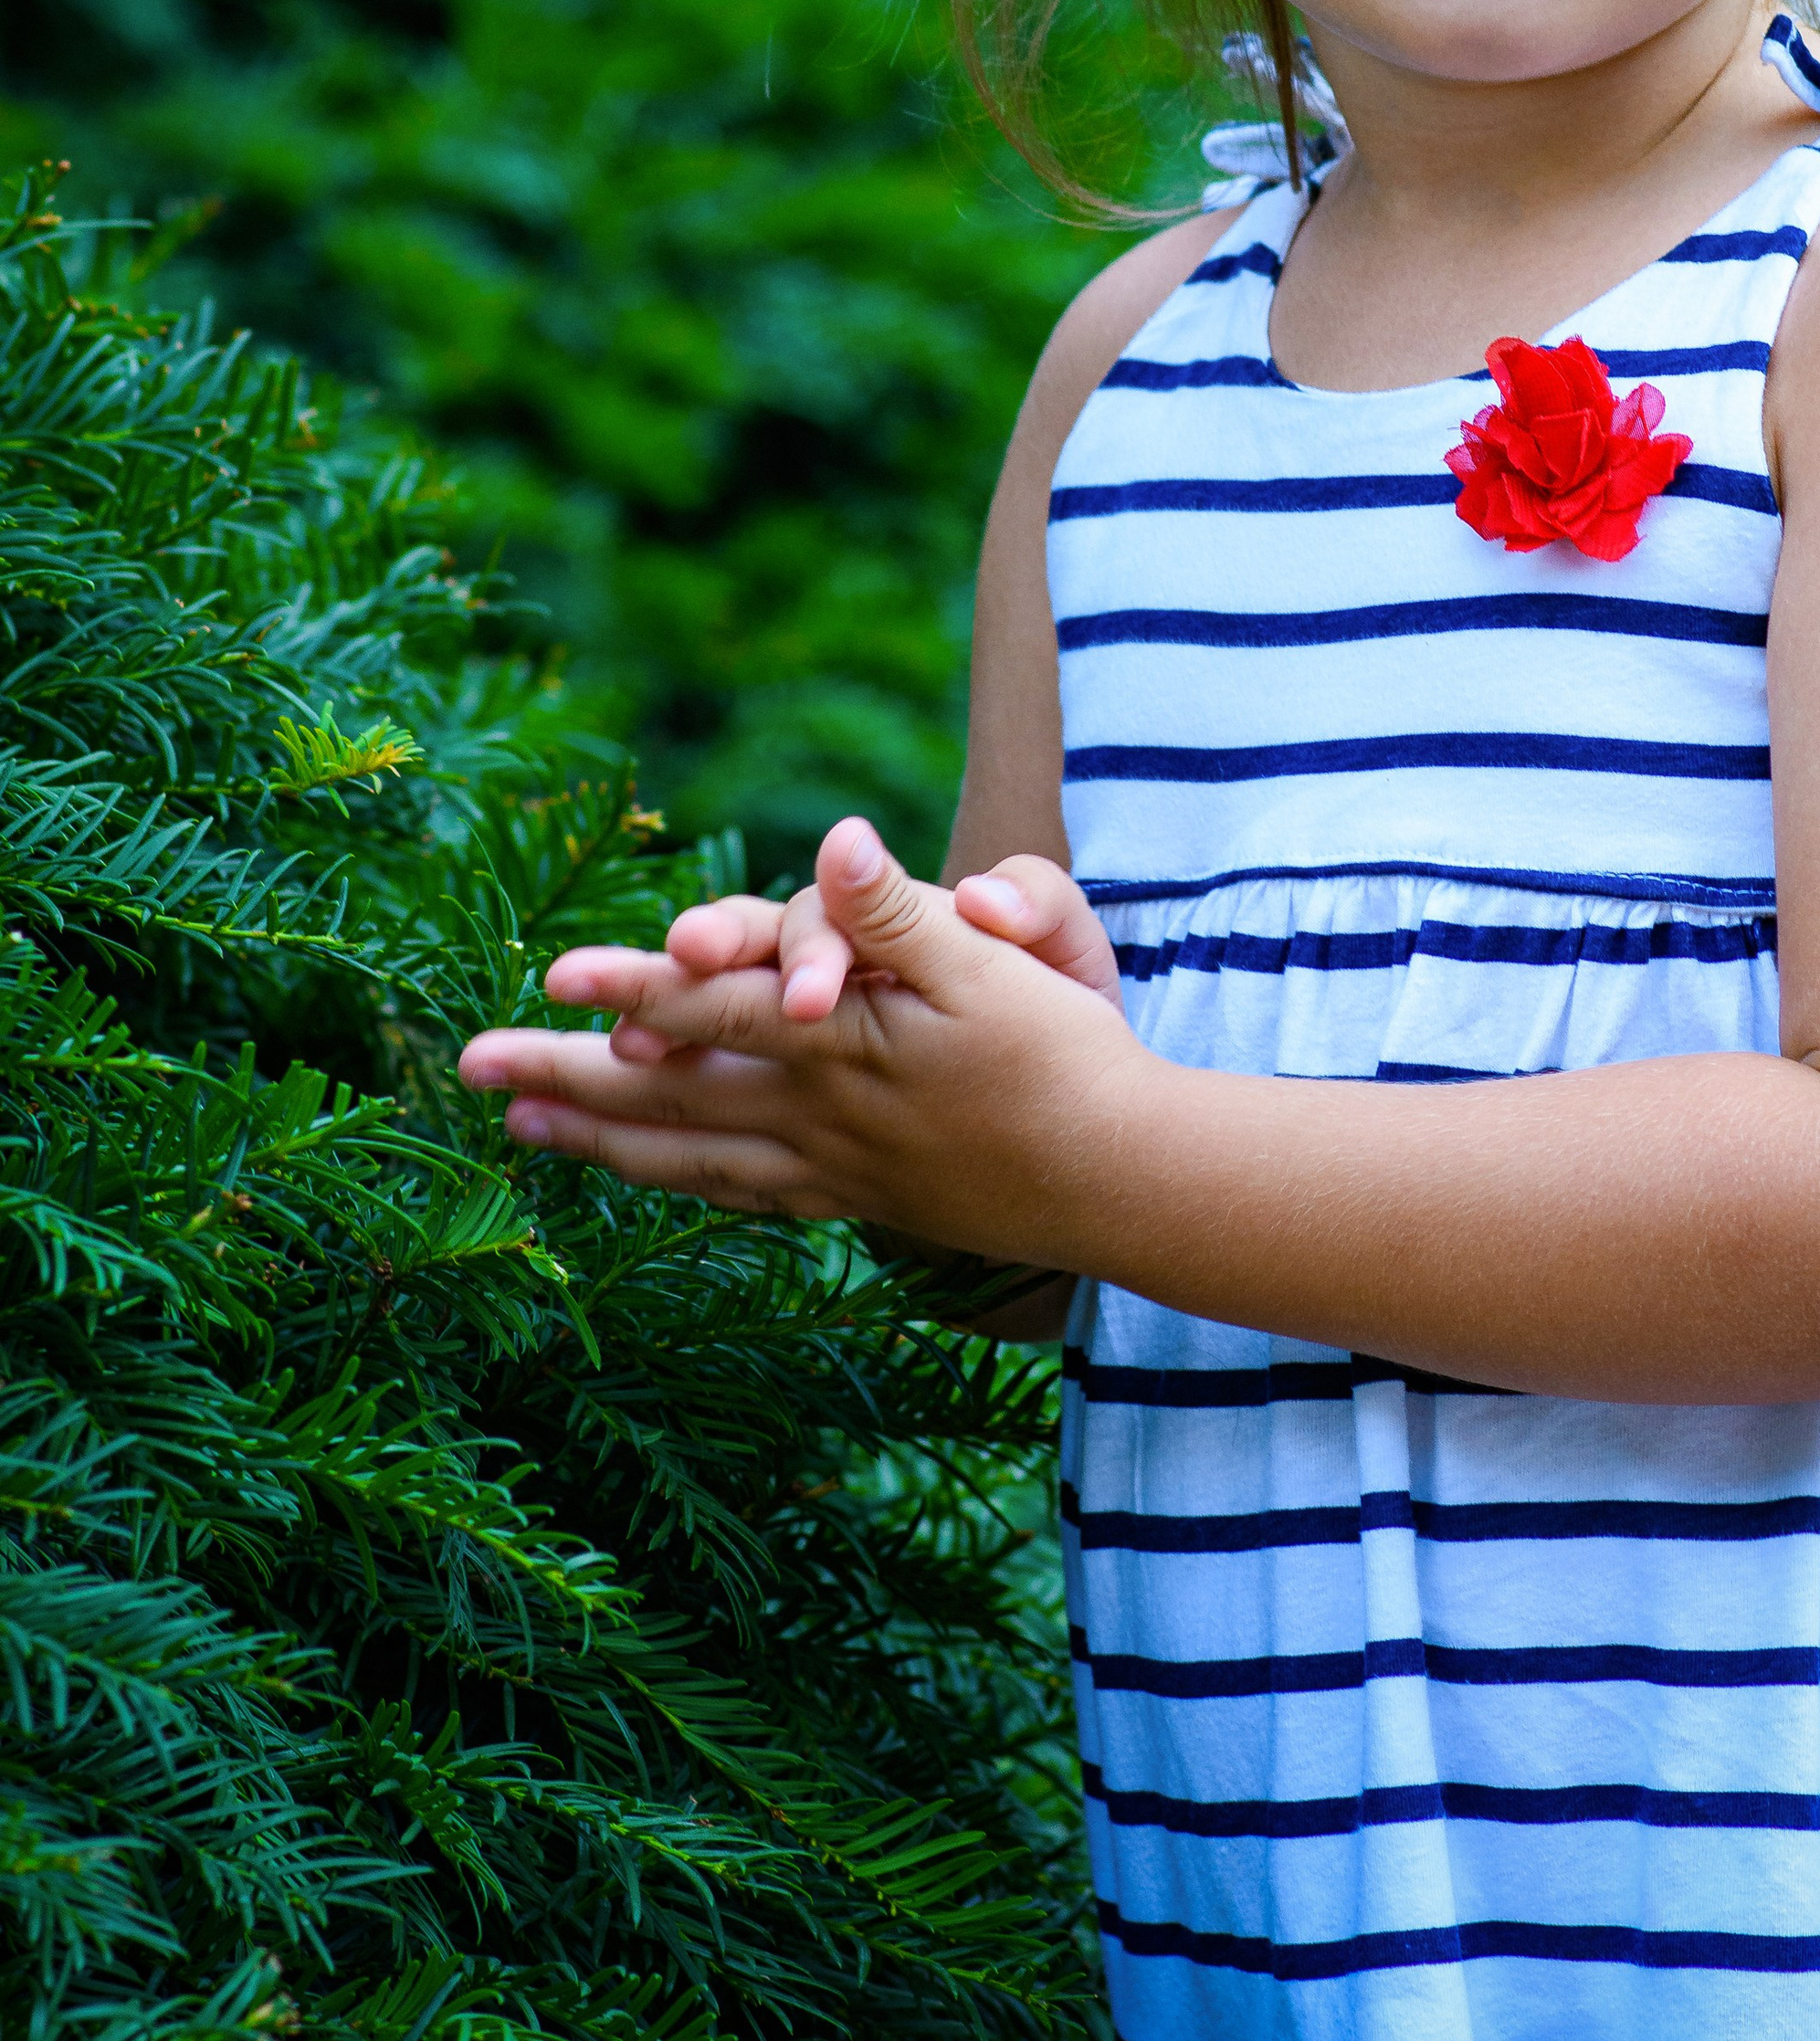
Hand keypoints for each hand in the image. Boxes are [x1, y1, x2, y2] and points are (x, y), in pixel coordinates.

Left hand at [456, 817, 1142, 1249]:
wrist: (1127, 1181)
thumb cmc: (1066, 1058)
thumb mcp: (994, 969)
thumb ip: (902, 912)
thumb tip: (833, 841)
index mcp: (843, 1048)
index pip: (716, 1011)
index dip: (633, 988)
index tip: (551, 976)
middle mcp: (819, 1114)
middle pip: (669, 1094)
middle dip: (567, 1076)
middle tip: (471, 1067)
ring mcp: (833, 1168)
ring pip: (690, 1154)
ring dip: (601, 1137)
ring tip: (523, 1122)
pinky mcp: (859, 1200)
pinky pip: (741, 1193)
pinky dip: (679, 1182)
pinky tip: (646, 1176)